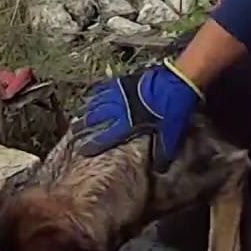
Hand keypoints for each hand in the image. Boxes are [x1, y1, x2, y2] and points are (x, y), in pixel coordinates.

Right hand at [73, 60, 202, 170]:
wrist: (177, 80)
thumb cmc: (173, 108)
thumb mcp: (170, 133)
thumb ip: (163, 151)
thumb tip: (159, 169)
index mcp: (129, 123)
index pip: (106, 137)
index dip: (93, 144)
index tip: (81, 151)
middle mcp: (120, 109)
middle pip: (96, 119)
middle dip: (84, 126)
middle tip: (73, 132)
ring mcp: (121, 93)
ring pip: (98, 103)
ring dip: (87, 111)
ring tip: (78, 116)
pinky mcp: (125, 81)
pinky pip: (106, 89)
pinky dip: (97, 95)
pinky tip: (93, 97)